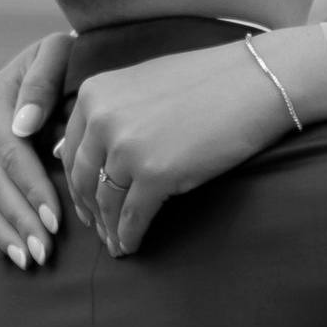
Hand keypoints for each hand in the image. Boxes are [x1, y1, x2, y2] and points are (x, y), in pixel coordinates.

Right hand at [0, 32, 72, 266]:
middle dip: (20, 220)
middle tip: (44, 253)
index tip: (57, 219)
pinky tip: (6, 252)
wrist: (57, 60)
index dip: (33, 189)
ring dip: (4, 232)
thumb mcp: (57, 54)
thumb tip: (24, 125)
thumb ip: (41, 82)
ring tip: (29, 261)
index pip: (12, 154)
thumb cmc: (66, 58)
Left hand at [59, 35, 326, 255]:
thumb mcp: (141, 84)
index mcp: (94, 94)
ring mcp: (127, 148)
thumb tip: (73, 148)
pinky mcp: (155, 175)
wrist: (254, 82)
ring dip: (109, 229)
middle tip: (97, 228)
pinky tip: (132, 246)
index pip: (71, 151)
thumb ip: (107, 112)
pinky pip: (133, 217)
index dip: (77, 182)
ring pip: (106, 203)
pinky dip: (129, 236)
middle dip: (89, 209)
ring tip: (115, 244)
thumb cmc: (206, 80)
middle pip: (83, 180)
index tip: (85, 199)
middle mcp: (102, 119)